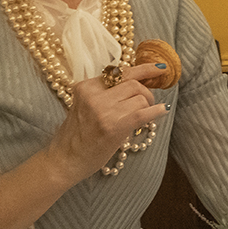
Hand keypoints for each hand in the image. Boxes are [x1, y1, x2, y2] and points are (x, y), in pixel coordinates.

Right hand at [47, 62, 170, 183]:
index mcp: (86, 87)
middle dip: (147, 91)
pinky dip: (156, 111)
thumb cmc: (78, 136)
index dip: (144, 69)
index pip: (121, 72)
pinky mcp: (113, 126)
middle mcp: (93, 95)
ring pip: (140, 97)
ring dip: (149, 105)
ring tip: (146, 115)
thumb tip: (139, 85)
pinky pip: (142, 113)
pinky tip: (163, 111)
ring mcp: (103, 110)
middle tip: (149, 102)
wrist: (65, 161)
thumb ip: (106, 94)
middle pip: (133, 83)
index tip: (161, 67)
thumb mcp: (86, 107)